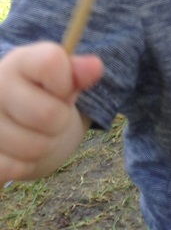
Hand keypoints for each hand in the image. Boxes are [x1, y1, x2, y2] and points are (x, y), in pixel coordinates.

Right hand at [0, 42, 102, 183]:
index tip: (63, 89)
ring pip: (35, 146)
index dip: (67, 82)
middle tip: (53, 116)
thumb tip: (95, 67)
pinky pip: (15, 168)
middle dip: (60, 120)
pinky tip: (20, 150)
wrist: (17, 121)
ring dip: (45, 144)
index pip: (50, 64)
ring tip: (36, 131)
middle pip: (48, 114)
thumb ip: (78, 72)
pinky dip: (26, 164)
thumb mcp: (63, 79)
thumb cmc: (45, 96)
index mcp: (19, 62)